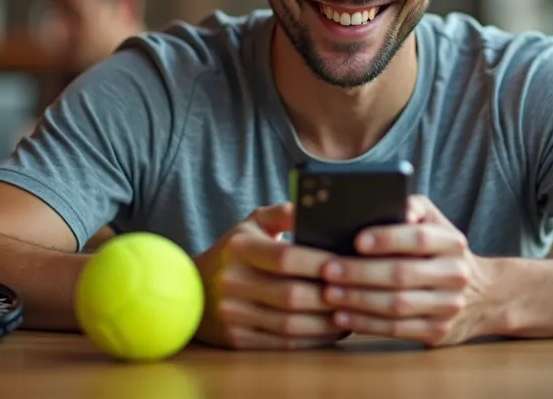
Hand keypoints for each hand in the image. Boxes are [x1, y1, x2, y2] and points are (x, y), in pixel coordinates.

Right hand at [193, 203, 344, 349]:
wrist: (193, 289)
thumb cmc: (236, 251)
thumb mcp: (253, 223)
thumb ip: (284, 212)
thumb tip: (317, 207)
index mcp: (240, 248)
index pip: (285, 257)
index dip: (319, 262)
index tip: (348, 262)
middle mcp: (232, 282)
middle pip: (291, 295)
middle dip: (330, 295)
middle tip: (359, 292)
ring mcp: (233, 315)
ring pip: (290, 324)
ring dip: (326, 322)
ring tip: (352, 311)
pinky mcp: (238, 340)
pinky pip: (283, 344)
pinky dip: (314, 339)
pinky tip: (334, 329)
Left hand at [320, 195, 494, 346]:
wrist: (483, 296)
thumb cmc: (440, 251)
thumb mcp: (435, 222)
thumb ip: (412, 207)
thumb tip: (395, 207)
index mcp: (452, 243)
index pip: (419, 238)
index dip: (387, 239)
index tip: (356, 240)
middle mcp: (455, 275)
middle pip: (402, 275)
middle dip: (360, 273)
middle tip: (328, 269)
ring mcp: (449, 307)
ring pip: (397, 305)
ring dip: (358, 300)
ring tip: (328, 293)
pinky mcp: (438, 333)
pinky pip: (396, 330)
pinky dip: (366, 324)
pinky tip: (342, 316)